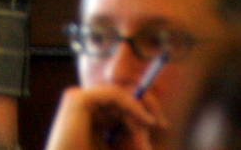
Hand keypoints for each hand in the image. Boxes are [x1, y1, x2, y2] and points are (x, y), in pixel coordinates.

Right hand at [42, 84, 163, 149]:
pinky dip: (133, 106)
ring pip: (120, 96)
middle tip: (163, 124)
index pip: (121, 104)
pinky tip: (146, 120)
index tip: (162, 124)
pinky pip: (115, 95)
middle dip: (145, 108)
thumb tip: (155, 121)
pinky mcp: (79, 100)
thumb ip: (134, 134)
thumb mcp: (117, 147)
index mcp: (90, 115)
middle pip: (122, 96)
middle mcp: (83, 104)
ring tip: (151, 126)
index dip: (142, 111)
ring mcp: (78, 99)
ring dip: (139, 112)